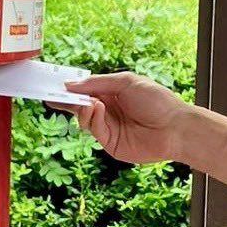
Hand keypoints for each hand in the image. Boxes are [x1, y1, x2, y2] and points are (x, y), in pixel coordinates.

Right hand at [57, 72, 190, 163]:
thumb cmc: (157, 100)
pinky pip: (94, 129)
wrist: (175, 127)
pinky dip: (92, 117)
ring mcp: (108, 128)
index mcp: (111, 93)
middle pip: (79, 106)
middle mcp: (108, 110)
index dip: (69, 88)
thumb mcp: (126, 82)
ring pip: (83, 118)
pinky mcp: (110, 143)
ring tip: (89, 101)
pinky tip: (98, 107)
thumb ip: (97, 83)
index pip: (85, 90)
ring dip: (82, 108)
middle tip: (51, 95)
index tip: (51, 84)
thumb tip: (70, 84)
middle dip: (66, 100)